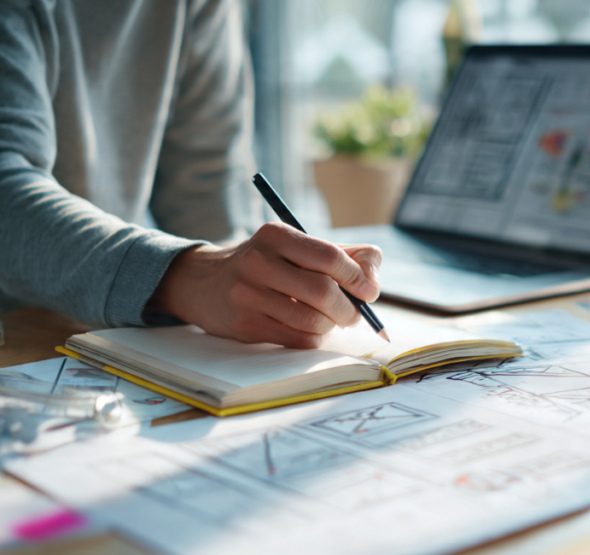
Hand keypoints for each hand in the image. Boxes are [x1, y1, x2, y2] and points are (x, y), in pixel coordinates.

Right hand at [150, 222, 382, 348]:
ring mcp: (248, 295)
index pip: (330, 257)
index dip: (358, 277)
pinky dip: (315, 338)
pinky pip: (298, 340)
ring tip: (329, 320)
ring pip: (312, 320)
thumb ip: (344, 255)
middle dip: (349, 308)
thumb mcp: (298, 247)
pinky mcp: (245, 325)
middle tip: (354, 314)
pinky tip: (310, 330)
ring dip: (331, 325)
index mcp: (277, 235)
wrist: (205, 283)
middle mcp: (258, 261)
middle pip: (324, 291)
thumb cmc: (269, 265)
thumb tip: (373, 282)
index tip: (369, 291)